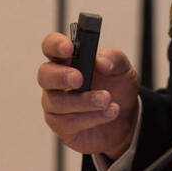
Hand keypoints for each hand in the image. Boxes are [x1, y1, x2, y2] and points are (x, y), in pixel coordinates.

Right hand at [37, 32, 138, 157]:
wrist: (125, 120)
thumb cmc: (118, 89)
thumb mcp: (123, 70)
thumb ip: (114, 59)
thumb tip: (101, 61)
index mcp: (68, 59)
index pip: (51, 46)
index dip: (55, 45)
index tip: (68, 48)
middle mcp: (57, 81)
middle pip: (45, 75)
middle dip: (62, 76)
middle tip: (80, 79)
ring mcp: (56, 103)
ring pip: (58, 102)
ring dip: (84, 101)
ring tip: (107, 99)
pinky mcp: (61, 125)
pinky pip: (68, 122)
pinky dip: (91, 117)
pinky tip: (109, 112)